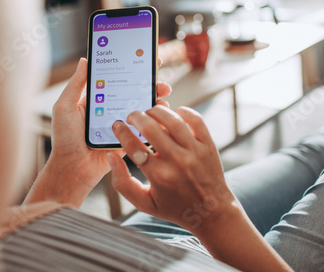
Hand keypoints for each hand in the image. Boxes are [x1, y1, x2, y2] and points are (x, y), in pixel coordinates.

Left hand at [25, 58, 170, 206]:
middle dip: (150, 83)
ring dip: (155, 100)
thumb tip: (85, 60)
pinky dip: (154, 120)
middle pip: (135, 92)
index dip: (131, 68)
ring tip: (163, 93)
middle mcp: (111, 110)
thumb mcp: (65, 106)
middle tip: (160, 76)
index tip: (144, 58)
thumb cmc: (64, 138)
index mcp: (98, 100)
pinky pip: (143, 128)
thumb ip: (76, 84)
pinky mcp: (128, 139)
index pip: (118, 79)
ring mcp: (121, 124)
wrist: (71, 167)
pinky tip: (161, 114)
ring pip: (142, 108)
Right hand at [109, 105, 235, 231]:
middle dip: (136, 117)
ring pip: (172, 119)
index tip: (117, 125)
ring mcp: (195, 151)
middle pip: (150, 128)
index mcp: (159, 176)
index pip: (133, 147)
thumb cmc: (174, 207)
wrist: (211, 212)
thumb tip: (112, 156)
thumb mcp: (144, 203)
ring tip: (149, 113)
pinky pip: (195, 119)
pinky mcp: (208, 144)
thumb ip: (122, 183)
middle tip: (131, 117)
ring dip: (156, 111)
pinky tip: (173, 115)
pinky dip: (182, 111)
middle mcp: (177, 161)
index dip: (121, 132)